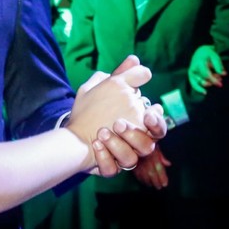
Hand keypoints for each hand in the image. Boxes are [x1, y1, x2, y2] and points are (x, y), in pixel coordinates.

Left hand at [69, 55, 162, 174]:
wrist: (70, 130)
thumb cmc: (93, 109)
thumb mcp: (106, 87)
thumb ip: (122, 75)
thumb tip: (135, 59)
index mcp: (138, 125)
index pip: (157, 127)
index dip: (156, 122)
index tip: (148, 114)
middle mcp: (133, 143)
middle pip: (148, 146)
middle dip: (135, 135)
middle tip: (118, 123)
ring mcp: (121, 157)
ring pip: (131, 160)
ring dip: (117, 145)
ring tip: (101, 132)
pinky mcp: (108, 168)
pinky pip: (112, 169)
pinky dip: (105, 158)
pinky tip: (96, 145)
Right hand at [133, 145, 171, 188]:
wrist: (132, 140)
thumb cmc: (145, 142)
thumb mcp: (155, 146)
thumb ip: (162, 156)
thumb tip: (168, 164)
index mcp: (153, 156)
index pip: (159, 168)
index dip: (162, 177)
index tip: (165, 184)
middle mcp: (146, 161)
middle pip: (152, 174)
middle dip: (156, 182)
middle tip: (159, 187)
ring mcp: (139, 163)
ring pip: (144, 176)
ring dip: (149, 182)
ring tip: (152, 185)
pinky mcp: (132, 165)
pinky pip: (137, 174)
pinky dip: (141, 180)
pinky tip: (144, 182)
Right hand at [188, 45, 225, 92]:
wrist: (200, 52)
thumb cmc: (208, 54)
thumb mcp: (215, 56)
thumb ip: (218, 65)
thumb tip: (223, 74)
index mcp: (199, 62)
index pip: (206, 74)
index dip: (214, 79)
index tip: (221, 80)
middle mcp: (193, 68)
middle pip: (203, 79)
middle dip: (213, 82)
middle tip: (220, 81)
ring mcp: (191, 72)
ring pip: (200, 82)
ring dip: (209, 83)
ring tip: (216, 80)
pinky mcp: (191, 76)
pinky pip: (193, 84)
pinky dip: (198, 89)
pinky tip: (205, 92)